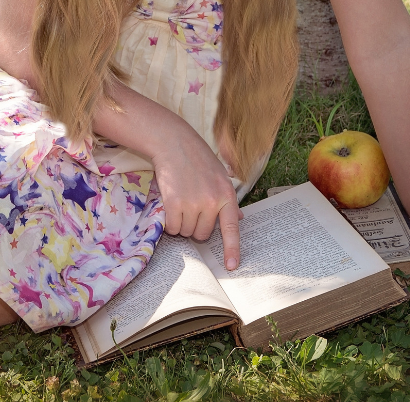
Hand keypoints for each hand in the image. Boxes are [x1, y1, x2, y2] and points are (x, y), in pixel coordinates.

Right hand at [150, 123, 242, 270]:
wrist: (174, 142)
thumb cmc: (197, 157)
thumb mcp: (219, 174)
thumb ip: (227, 198)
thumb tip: (239, 219)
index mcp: (226, 195)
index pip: (232, 228)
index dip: (232, 249)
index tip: (232, 266)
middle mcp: (212, 201)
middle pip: (203, 234)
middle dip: (195, 226)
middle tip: (190, 207)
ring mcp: (193, 203)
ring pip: (186, 232)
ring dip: (181, 223)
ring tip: (180, 200)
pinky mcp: (174, 203)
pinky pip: (172, 227)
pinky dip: (170, 223)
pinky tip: (170, 205)